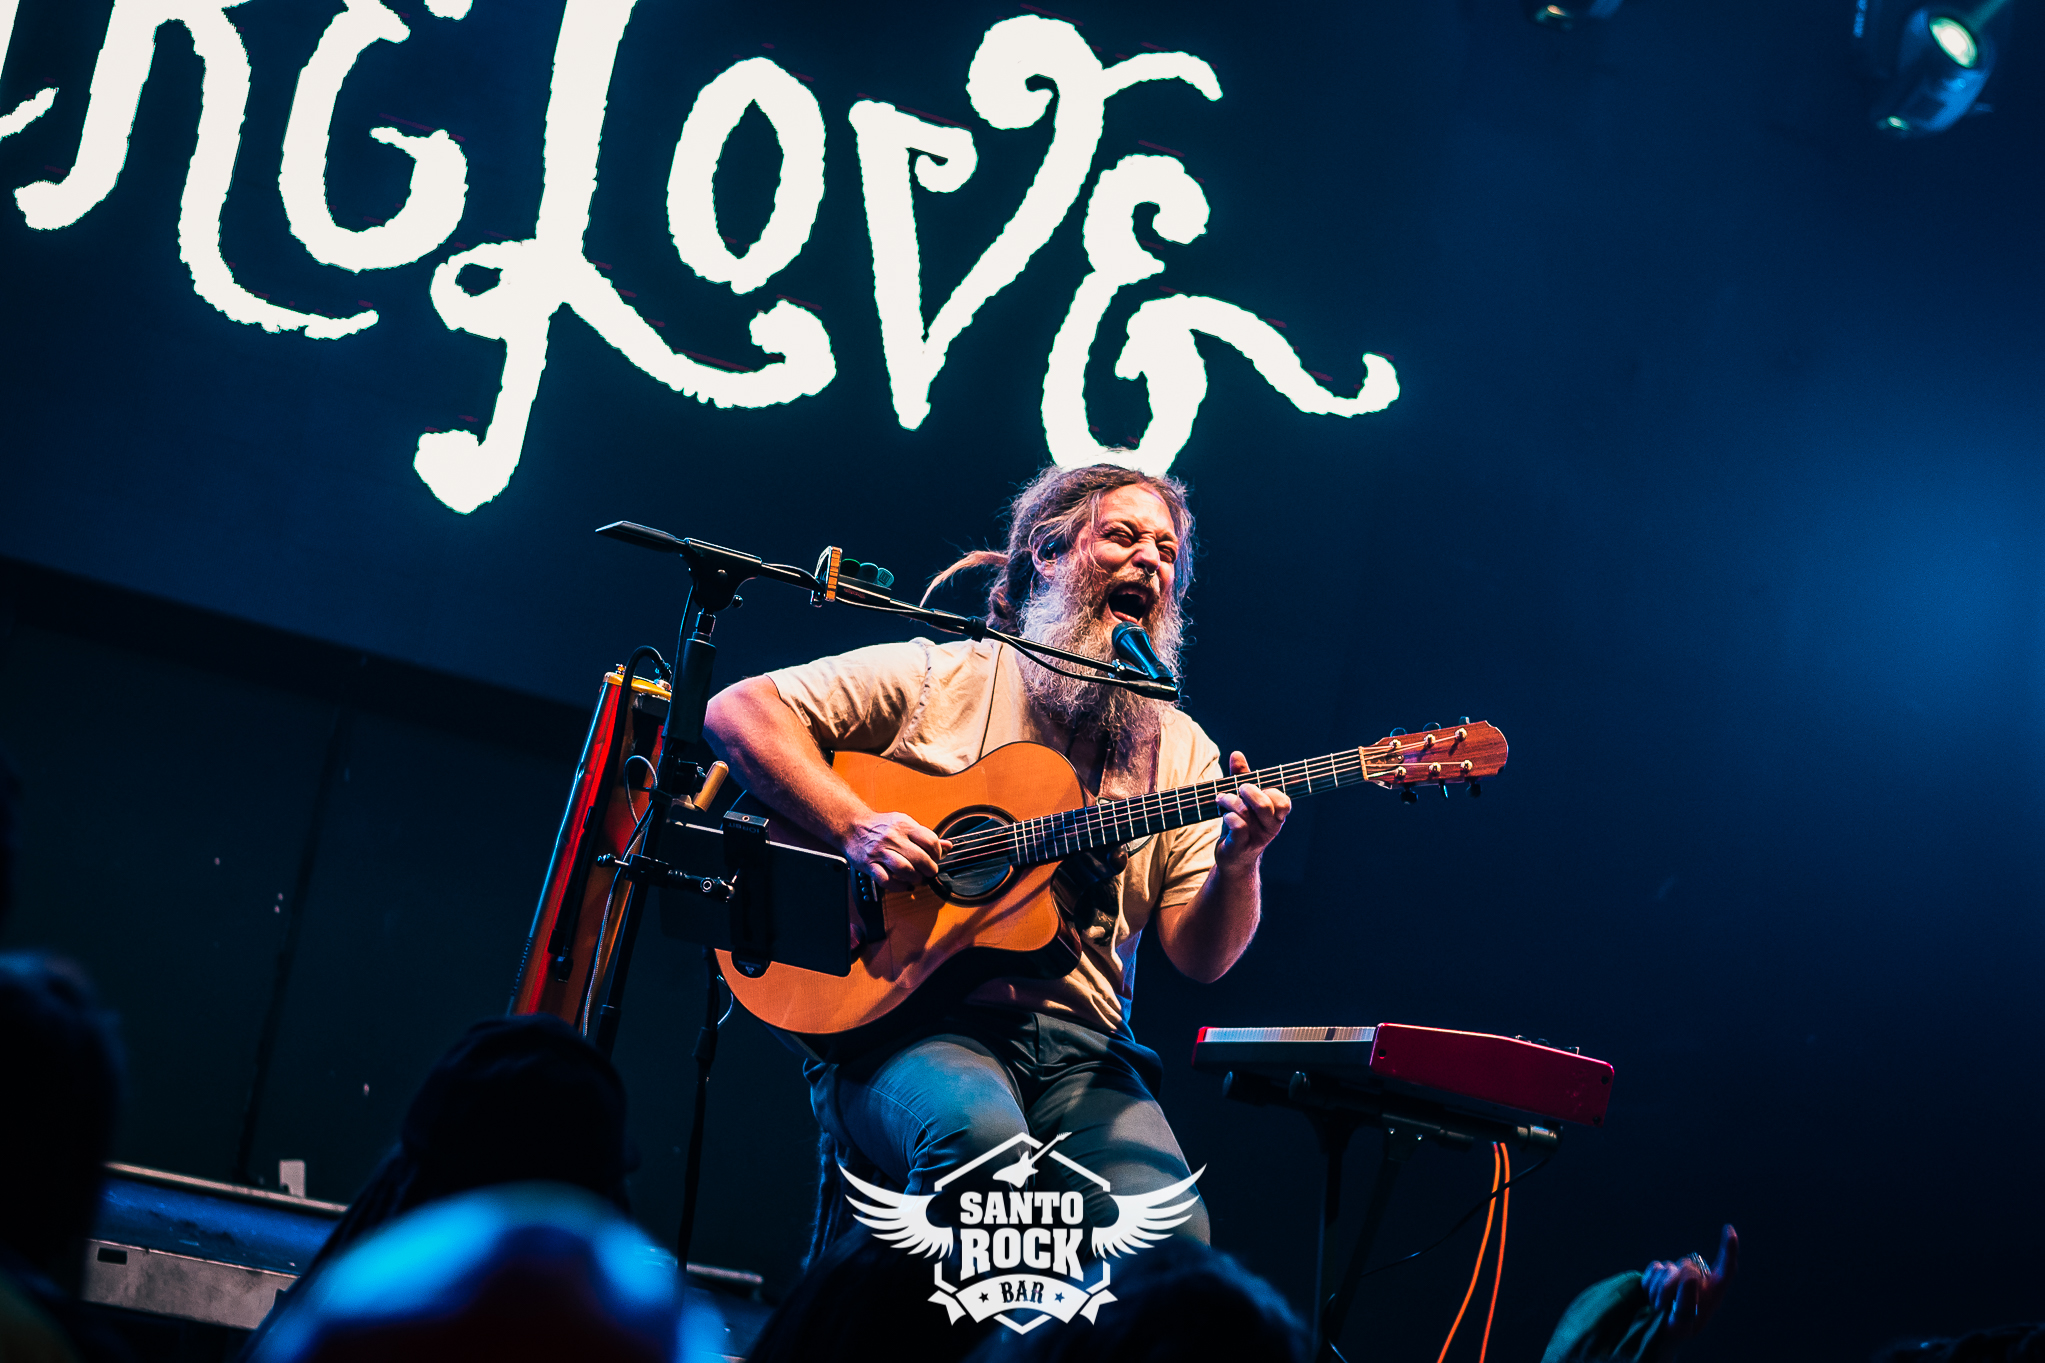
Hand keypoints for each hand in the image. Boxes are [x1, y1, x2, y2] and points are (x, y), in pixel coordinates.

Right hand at [844, 811, 947, 888]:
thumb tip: (948, 846)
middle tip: (930, 872)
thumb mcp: (904, 824)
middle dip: (930, 869)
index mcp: (904, 825)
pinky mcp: (869, 864)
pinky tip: (904, 886)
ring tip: (917, 879)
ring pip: (904, 869)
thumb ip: (925, 836)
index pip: (929, 841)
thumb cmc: (880, 826)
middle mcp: (892, 838)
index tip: (936, 858)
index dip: (937, 853)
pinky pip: (886, 880)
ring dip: (915, 878)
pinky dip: (898, 887)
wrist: (852, 826)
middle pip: (919, 858)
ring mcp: (880, 851)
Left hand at [1214, 751, 1289, 866]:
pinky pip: (1238, 826)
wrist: (1233, 858)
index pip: (1284, 801)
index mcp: (1276, 816)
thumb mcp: (1243, 800)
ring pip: (1246, 812)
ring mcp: (1256, 839)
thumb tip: (1237, 754)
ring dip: (1230, 800)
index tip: (1254, 787)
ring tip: (1221, 798)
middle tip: (1239, 789)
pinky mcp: (1241, 847)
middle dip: (1248, 791)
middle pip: (1265, 805)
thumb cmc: (1240, 824)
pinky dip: (1228, 816)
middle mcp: (1270, 828)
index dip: (1269, 791)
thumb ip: (1242, 777)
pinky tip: (1224, 815)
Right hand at [1643, 1224, 1737, 1338]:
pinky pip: (1654, 1267)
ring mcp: (1679, 1276)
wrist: (1652, 1335)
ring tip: (1657, 1306)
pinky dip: (1649, 1283)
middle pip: (1687, 1267)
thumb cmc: (1674, 1333)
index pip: (1726, 1270)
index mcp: (1713, 1295)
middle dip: (1670, 1285)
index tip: (1729, 1230)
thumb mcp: (1682, 1324)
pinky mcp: (1662, 1273)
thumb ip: (1687, 1301)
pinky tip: (1649, 1297)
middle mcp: (1699, 1282)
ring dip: (1658, 1289)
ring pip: (1668, 1267)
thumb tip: (1691, 1275)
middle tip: (1662, 1306)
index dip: (1728, 1250)